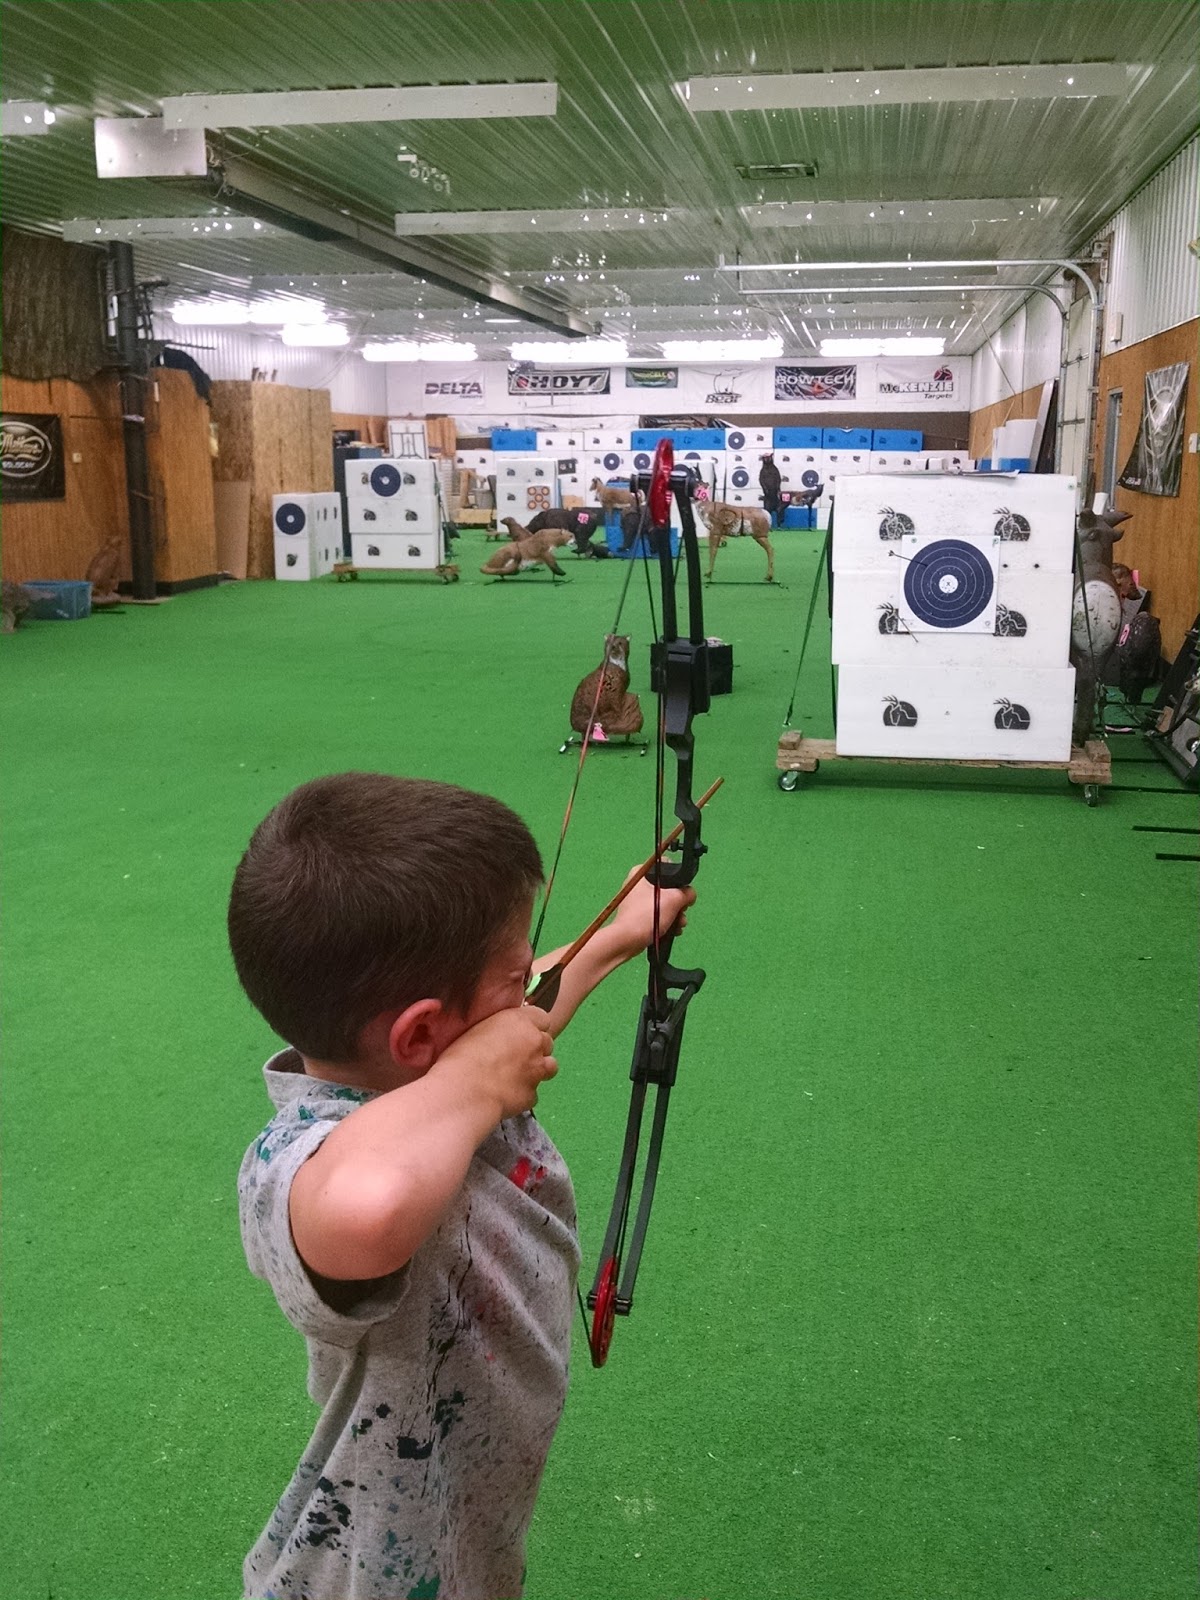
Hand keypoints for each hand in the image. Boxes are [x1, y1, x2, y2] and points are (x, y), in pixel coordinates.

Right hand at [434, 1005, 557, 1123]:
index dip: (531, 1027)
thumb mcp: (477, 1028)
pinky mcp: (532, 1094)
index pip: (542, 1018)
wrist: (463, 1091)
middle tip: (514, 1057)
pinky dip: (522, 1094)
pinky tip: (505, 1095)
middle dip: (535, 1049)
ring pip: (550, 1067)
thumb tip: (501, 1035)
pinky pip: (532, 1093)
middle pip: (548, 1042)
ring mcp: (537, 1069)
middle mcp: (534, 1042)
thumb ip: (499, 1029)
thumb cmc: (460, 1057)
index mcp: (519, 1021)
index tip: (520, 1034)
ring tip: (516, 1075)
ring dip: (537, 1070)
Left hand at [608, 873, 696, 960]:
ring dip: (677, 915)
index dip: (679, 878)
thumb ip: (687, 893)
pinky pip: (659, 915)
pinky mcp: (639, 916)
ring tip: (679, 924)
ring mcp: (638, 901)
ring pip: (665, 903)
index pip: (667, 866)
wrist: (628, 940)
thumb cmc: (647, 915)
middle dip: (679, 902)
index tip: (682, 890)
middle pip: (668, 888)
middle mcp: (638, 884)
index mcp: (641, 872)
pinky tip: (674, 930)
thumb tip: (690, 895)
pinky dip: (668, 922)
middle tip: (682, 910)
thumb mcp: (674, 899)